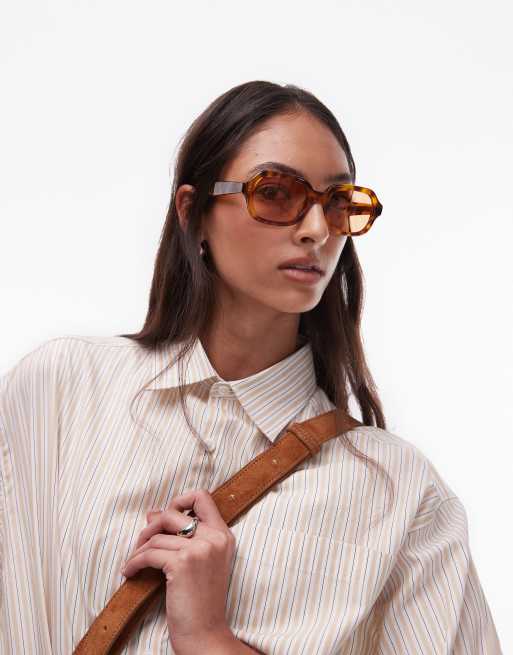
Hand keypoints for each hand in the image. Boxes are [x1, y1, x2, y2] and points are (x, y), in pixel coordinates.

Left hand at [121, 489, 236, 649]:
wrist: (205, 635)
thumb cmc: (200, 602)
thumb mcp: (198, 563)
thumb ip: (180, 536)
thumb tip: (152, 513)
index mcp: (222, 535)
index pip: (202, 497)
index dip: (180, 500)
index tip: (166, 516)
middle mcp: (214, 538)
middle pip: (173, 513)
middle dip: (151, 526)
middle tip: (142, 543)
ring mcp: (199, 549)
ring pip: (157, 536)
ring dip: (139, 549)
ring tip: (134, 562)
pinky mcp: (182, 563)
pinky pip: (148, 554)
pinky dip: (133, 563)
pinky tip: (129, 572)